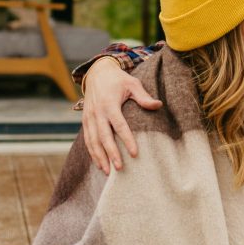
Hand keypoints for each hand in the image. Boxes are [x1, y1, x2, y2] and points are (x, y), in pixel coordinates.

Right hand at [80, 56, 162, 172]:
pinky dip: (92, 152)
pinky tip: (99, 164)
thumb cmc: (118, 80)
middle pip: (103, 136)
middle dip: (111, 153)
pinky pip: (87, 139)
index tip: (134, 153)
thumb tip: (158, 105)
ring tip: (108, 171)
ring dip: (99, 157)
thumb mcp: (132, 84)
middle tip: (119, 168)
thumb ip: (143, 96)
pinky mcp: (85, 120)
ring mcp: (89, 117)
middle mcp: (97, 112)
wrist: (97, 73)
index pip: (119, 125)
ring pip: (92, 140)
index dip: (126, 140)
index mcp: (109, 103)